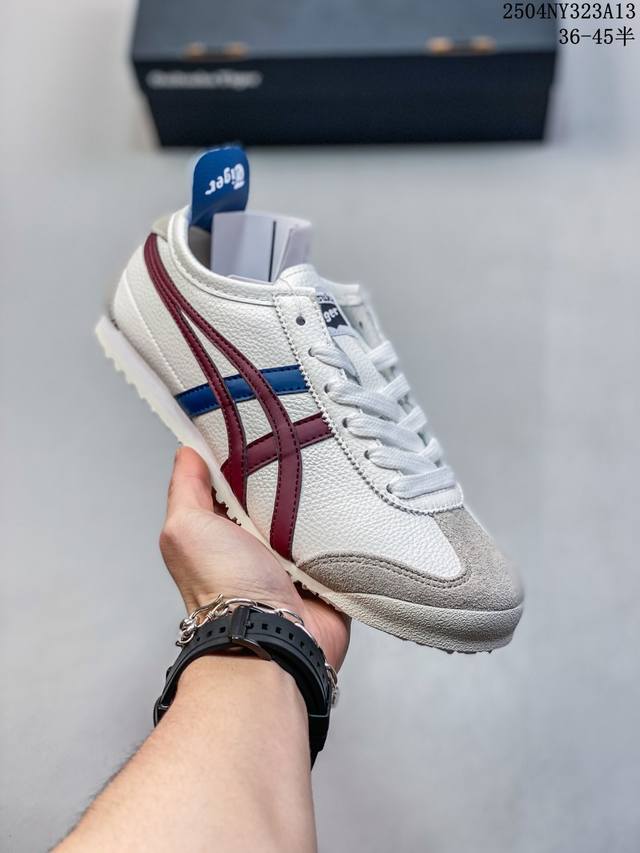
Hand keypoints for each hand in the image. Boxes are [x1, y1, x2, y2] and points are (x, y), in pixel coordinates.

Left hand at [159, 447, 349, 669]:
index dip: (246, 451)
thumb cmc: (223, 587)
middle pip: (279, 492)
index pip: (235, 478)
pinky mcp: (329, 572)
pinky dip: (349, 524)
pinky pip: (344, 539)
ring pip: (314, 513)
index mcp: (223, 528)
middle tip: (307, 436)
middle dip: (292, 469)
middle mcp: (258, 542)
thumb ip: (185, 488)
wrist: (272, 638)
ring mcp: (296, 558)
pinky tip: (355, 499)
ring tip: (336, 462)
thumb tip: (187, 450)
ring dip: (323, 497)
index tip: (262, 420)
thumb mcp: (186, 528)